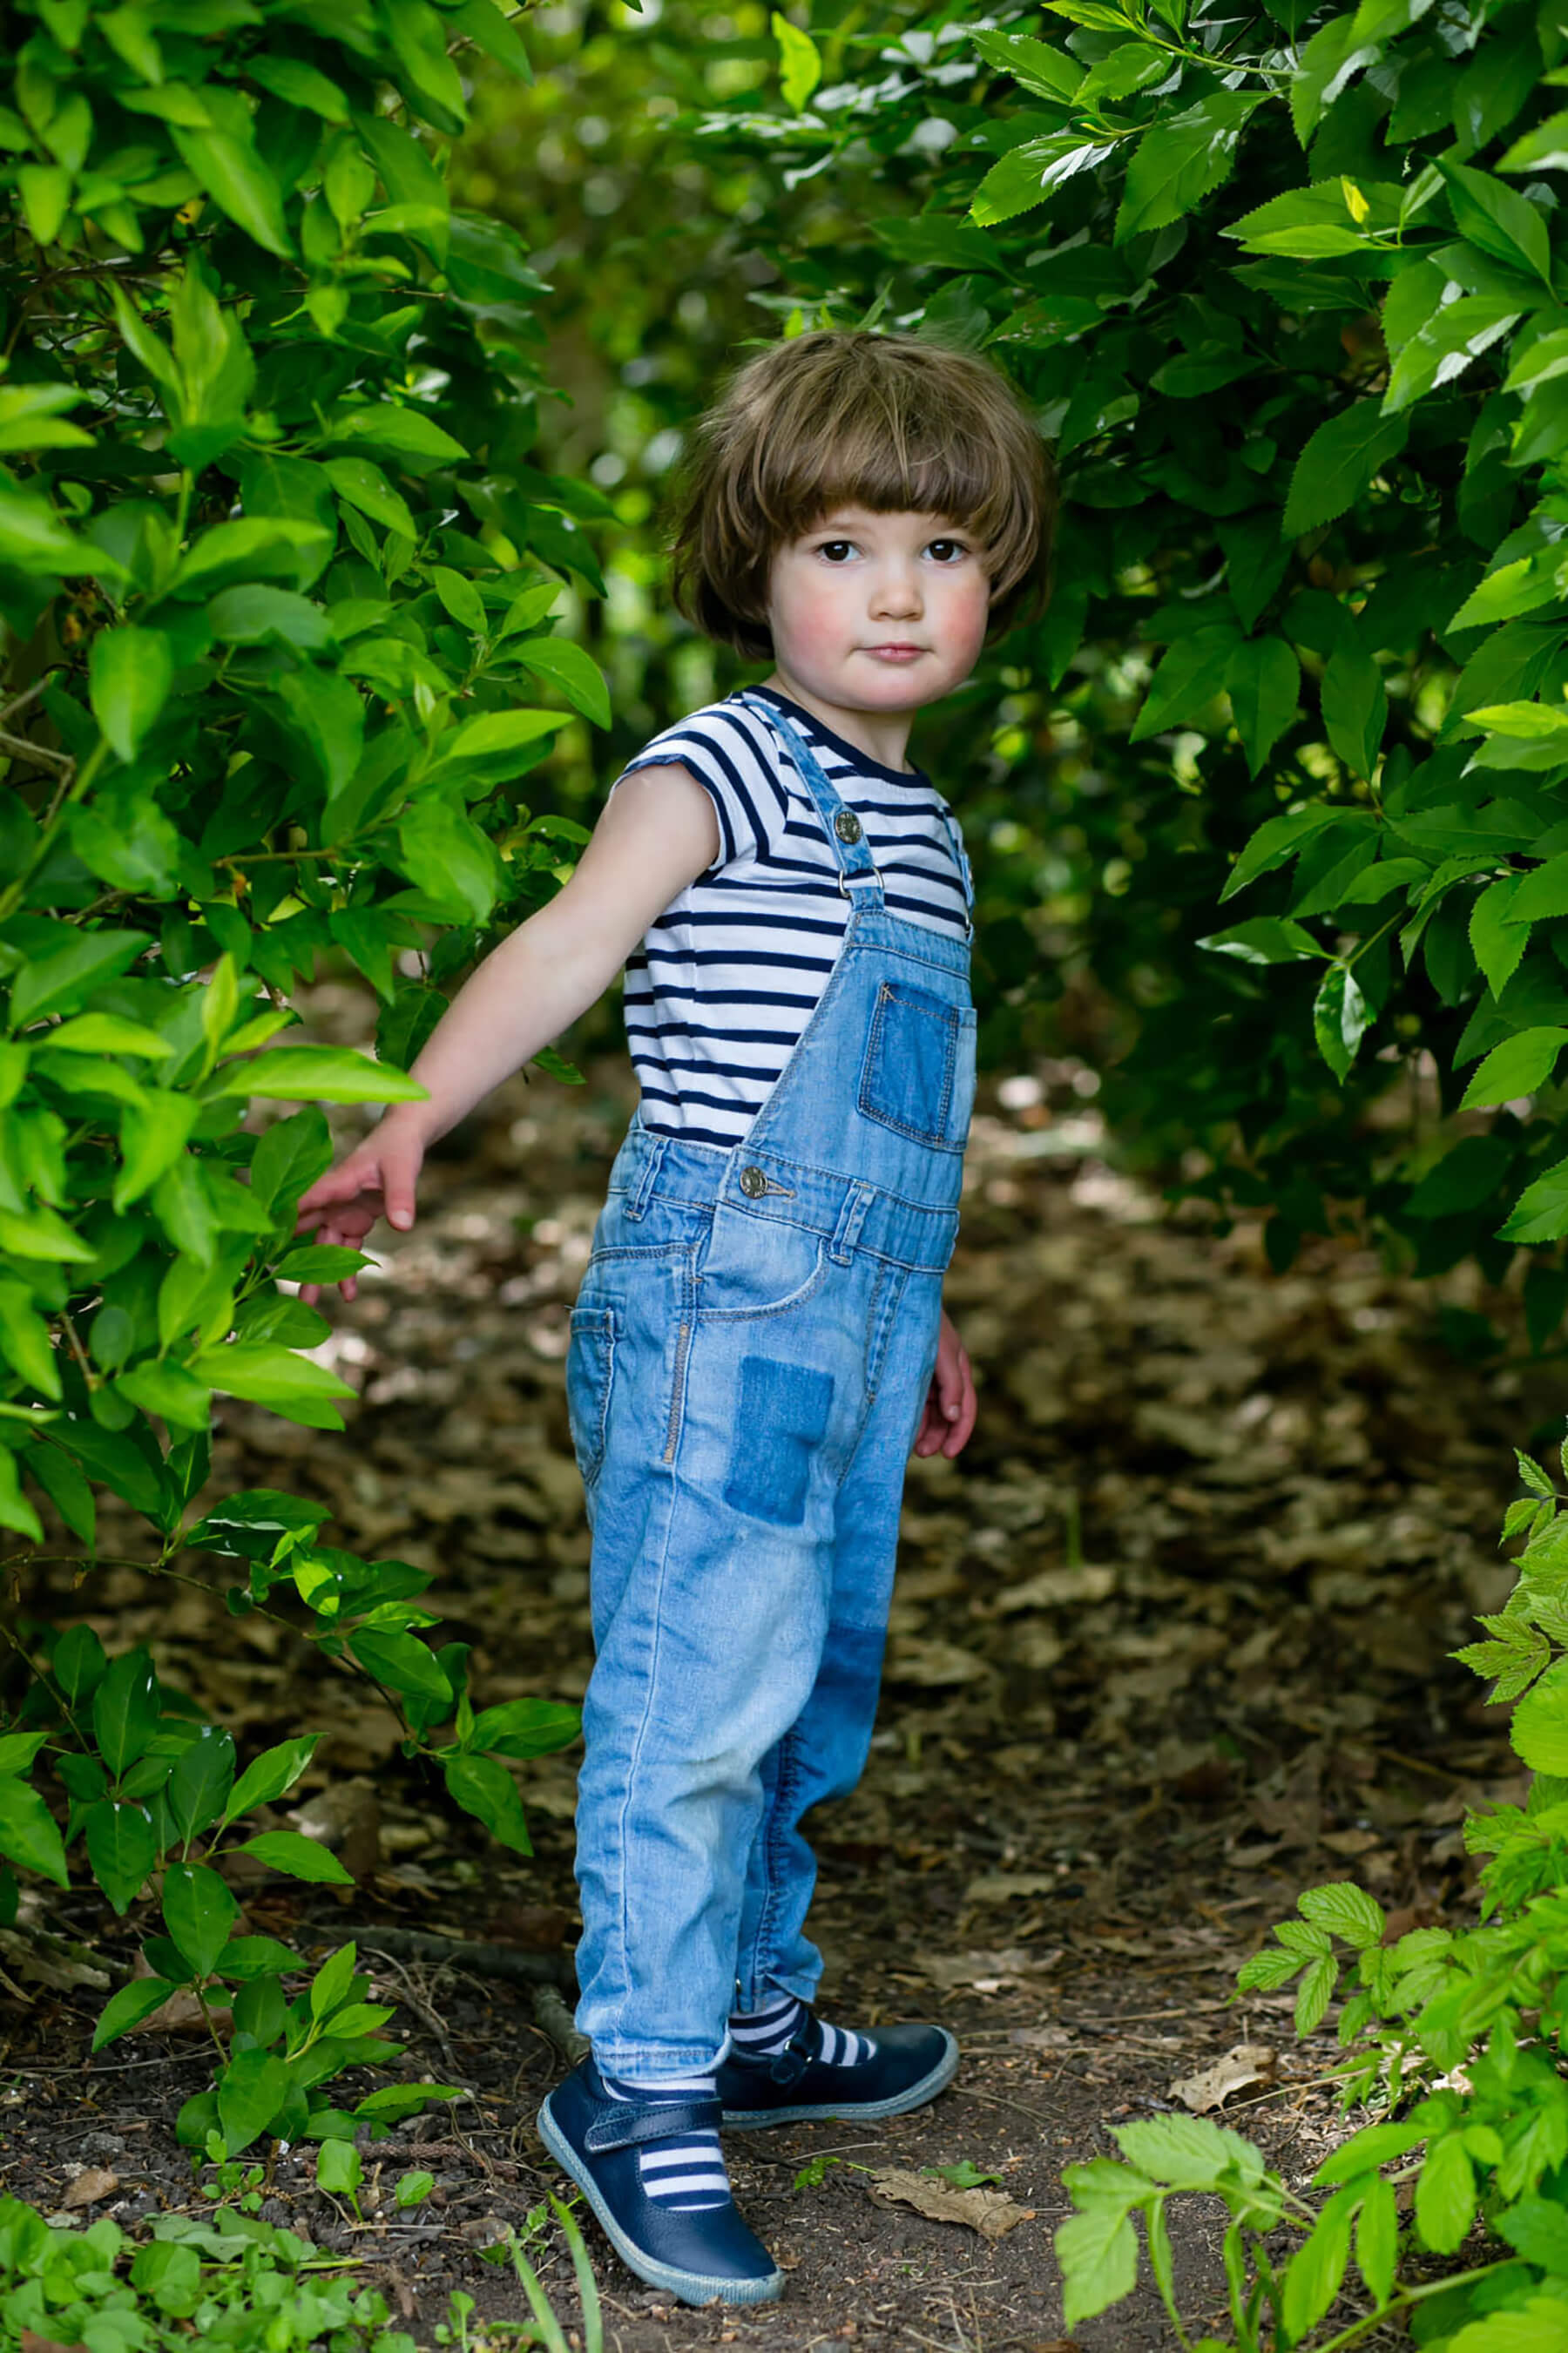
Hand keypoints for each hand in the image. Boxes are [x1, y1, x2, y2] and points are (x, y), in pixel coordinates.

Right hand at [293, 1113, 425, 1303]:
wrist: (404, 1139)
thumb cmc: (398, 1148)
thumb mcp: (403, 1170)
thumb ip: (401, 1196)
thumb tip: (402, 1226)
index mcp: (336, 1182)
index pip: (305, 1202)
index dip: (284, 1221)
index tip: (263, 1246)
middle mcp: (333, 1200)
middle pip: (305, 1232)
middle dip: (291, 1258)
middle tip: (274, 1285)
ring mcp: (341, 1211)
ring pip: (323, 1247)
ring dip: (317, 1274)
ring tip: (310, 1306)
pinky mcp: (354, 1220)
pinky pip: (346, 1249)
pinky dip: (347, 1271)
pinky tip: (348, 1295)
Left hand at [912, 1310, 975, 1459]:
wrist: (899, 1295)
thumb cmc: (924, 1322)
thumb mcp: (942, 1353)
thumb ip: (951, 1384)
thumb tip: (954, 1417)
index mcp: (959, 1370)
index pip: (966, 1409)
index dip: (959, 1434)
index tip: (948, 1455)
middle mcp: (945, 1375)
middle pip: (947, 1415)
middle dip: (938, 1436)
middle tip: (921, 1453)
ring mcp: (926, 1374)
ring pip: (929, 1411)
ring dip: (923, 1430)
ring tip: (910, 1446)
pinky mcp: (908, 1372)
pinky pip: (913, 1401)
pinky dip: (911, 1416)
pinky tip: (901, 1428)